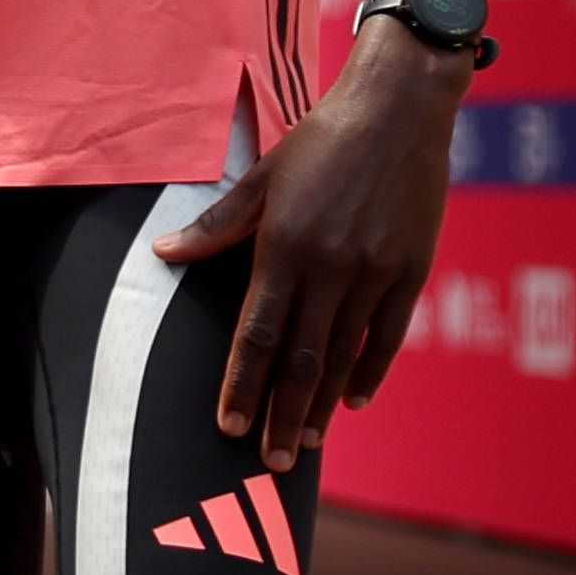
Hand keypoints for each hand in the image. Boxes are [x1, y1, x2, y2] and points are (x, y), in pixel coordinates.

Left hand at [153, 32, 464, 472]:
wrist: (398, 111)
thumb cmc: (321, 142)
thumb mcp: (263, 177)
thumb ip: (216, 226)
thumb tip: (164, 255)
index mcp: (284, 247)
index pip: (257, 334)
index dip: (242, 384)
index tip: (226, 427)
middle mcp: (331, 268)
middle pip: (301, 360)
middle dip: (281, 416)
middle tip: (269, 463)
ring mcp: (376, 273)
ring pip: (344, 356)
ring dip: (321, 407)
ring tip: (303, 446)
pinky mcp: (411, 271)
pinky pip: (388, 336)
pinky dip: (369, 373)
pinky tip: (352, 402)